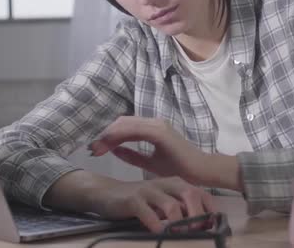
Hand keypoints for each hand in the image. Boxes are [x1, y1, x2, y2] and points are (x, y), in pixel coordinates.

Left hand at [90, 116, 213, 185]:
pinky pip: (134, 130)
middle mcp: (153, 122)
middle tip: (93, 150)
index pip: (124, 126)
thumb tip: (114, 150)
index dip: (108, 135)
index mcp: (152, 128)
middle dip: (105, 135)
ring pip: (125, 124)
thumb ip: (133, 156)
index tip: (96, 149)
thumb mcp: (151, 163)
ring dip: (109, 135)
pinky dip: (120, 136)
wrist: (201, 171)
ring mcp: (157, 125)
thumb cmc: (180, 168)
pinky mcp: (160, 132)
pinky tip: (110, 145)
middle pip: (121, 122)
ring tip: (97, 149)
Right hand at [90, 176, 218, 232]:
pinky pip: (147, 212)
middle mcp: (165, 184)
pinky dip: (155, 224)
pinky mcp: (133, 200)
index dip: (210, 209)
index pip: (201, 193)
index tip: (213, 226)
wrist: (107, 193)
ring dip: (178, 223)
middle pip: (190, 194)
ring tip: (178, 235)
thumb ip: (180, 208)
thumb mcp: (163, 202)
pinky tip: (158, 232)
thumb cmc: (140, 201)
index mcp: (175, 183)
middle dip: (198, 215)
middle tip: (198, 231)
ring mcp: (148, 190)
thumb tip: (201, 224)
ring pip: (171, 204)